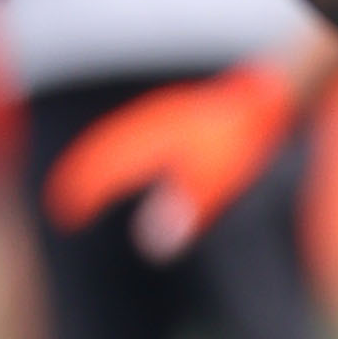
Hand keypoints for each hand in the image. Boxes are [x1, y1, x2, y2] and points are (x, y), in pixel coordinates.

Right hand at [40, 60, 300, 258]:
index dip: (82, 195)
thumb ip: (185, 207)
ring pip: (114, 139)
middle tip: (66, 202)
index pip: (100, 170)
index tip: (67, 216)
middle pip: (98, 150)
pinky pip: (134, 133)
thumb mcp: (219, 176)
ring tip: (86, 185)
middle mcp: (146, 124)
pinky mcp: (179, 112)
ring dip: (96, 163)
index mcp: (147, 140)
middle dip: (80, 177)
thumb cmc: (243, 137)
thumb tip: (152, 245)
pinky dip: (119, 151)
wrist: (270, 93)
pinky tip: (132, 162)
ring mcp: (161, 114)